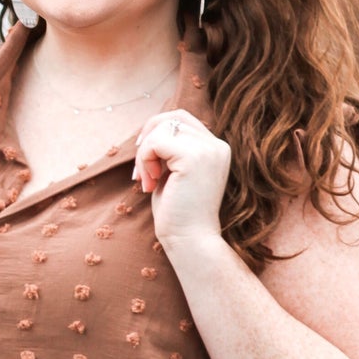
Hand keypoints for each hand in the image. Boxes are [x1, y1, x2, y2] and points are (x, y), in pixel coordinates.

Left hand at [132, 109, 231, 251]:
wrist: (190, 241)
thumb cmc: (178, 214)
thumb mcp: (173, 174)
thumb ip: (169, 151)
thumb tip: (148, 130)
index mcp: (216, 149)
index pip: (182, 119)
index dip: (157, 132)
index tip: (146, 161)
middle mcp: (217, 145)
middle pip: (172, 117)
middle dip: (148, 138)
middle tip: (140, 171)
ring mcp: (208, 150)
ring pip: (162, 128)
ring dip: (145, 154)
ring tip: (146, 181)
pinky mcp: (194, 157)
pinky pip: (156, 142)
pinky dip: (144, 160)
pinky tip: (149, 184)